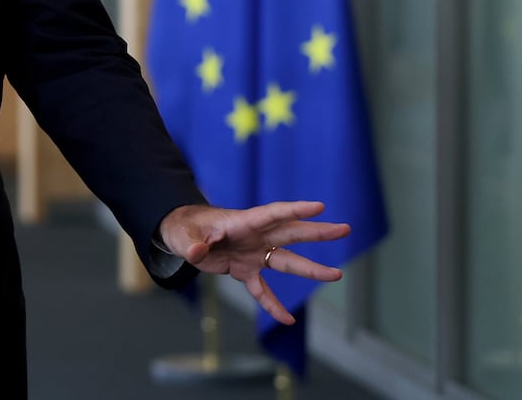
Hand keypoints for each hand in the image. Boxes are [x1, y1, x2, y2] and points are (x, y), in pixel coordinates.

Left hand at [158, 200, 349, 323]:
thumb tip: (197, 252)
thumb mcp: (184, 234)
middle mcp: (254, 237)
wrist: (182, 236)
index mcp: (242, 223)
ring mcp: (253, 254)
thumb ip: (192, 243)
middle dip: (317, 232)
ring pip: (286, 261)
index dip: (295, 210)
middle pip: (290, 234)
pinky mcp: (245, 270)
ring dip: (310, 269)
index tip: (319, 207)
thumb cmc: (184, 228)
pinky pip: (263, 290)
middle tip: (344, 229)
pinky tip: (288, 320)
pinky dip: (273, 305)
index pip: (272, 214)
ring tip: (337, 275)